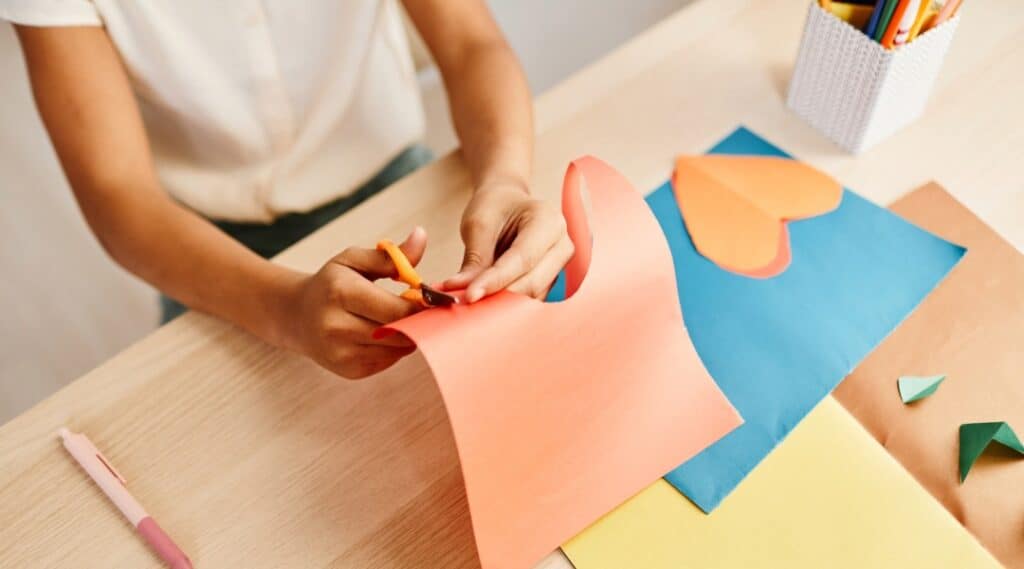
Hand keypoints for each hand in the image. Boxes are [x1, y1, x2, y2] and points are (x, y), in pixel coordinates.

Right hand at [283, 228, 427, 378]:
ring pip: (397, 349)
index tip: (434, 297)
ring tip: (406, 318)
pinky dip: (396, 347)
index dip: (422, 306)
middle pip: (399, 332)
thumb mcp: (354, 261)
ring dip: (410, 335)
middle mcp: (337, 327)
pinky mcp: (349, 371)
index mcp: (341, 293)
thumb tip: (421, 236)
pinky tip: (388, 333)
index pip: (397, 309)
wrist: (298, 316)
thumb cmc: (332, 283)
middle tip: (427, 309)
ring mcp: (342, 354)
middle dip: (419, 321)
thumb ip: (392, 255)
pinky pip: (388, 361)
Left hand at [442, 179, 573, 301]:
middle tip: (463, 301)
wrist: (509, 205)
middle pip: (532, 283)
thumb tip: (464, 293)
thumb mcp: (479, 224)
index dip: (496, 280)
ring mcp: (559, 266)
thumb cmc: (496, 207)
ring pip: (531, 296)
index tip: (470, 295)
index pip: (523, 258)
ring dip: (501, 303)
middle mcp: (561, 245)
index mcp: (549, 221)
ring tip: (471, 298)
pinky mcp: (551, 282)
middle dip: (498, 295)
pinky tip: (485, 299)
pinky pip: (529, 301)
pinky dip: (506, 304)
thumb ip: (475, 259)